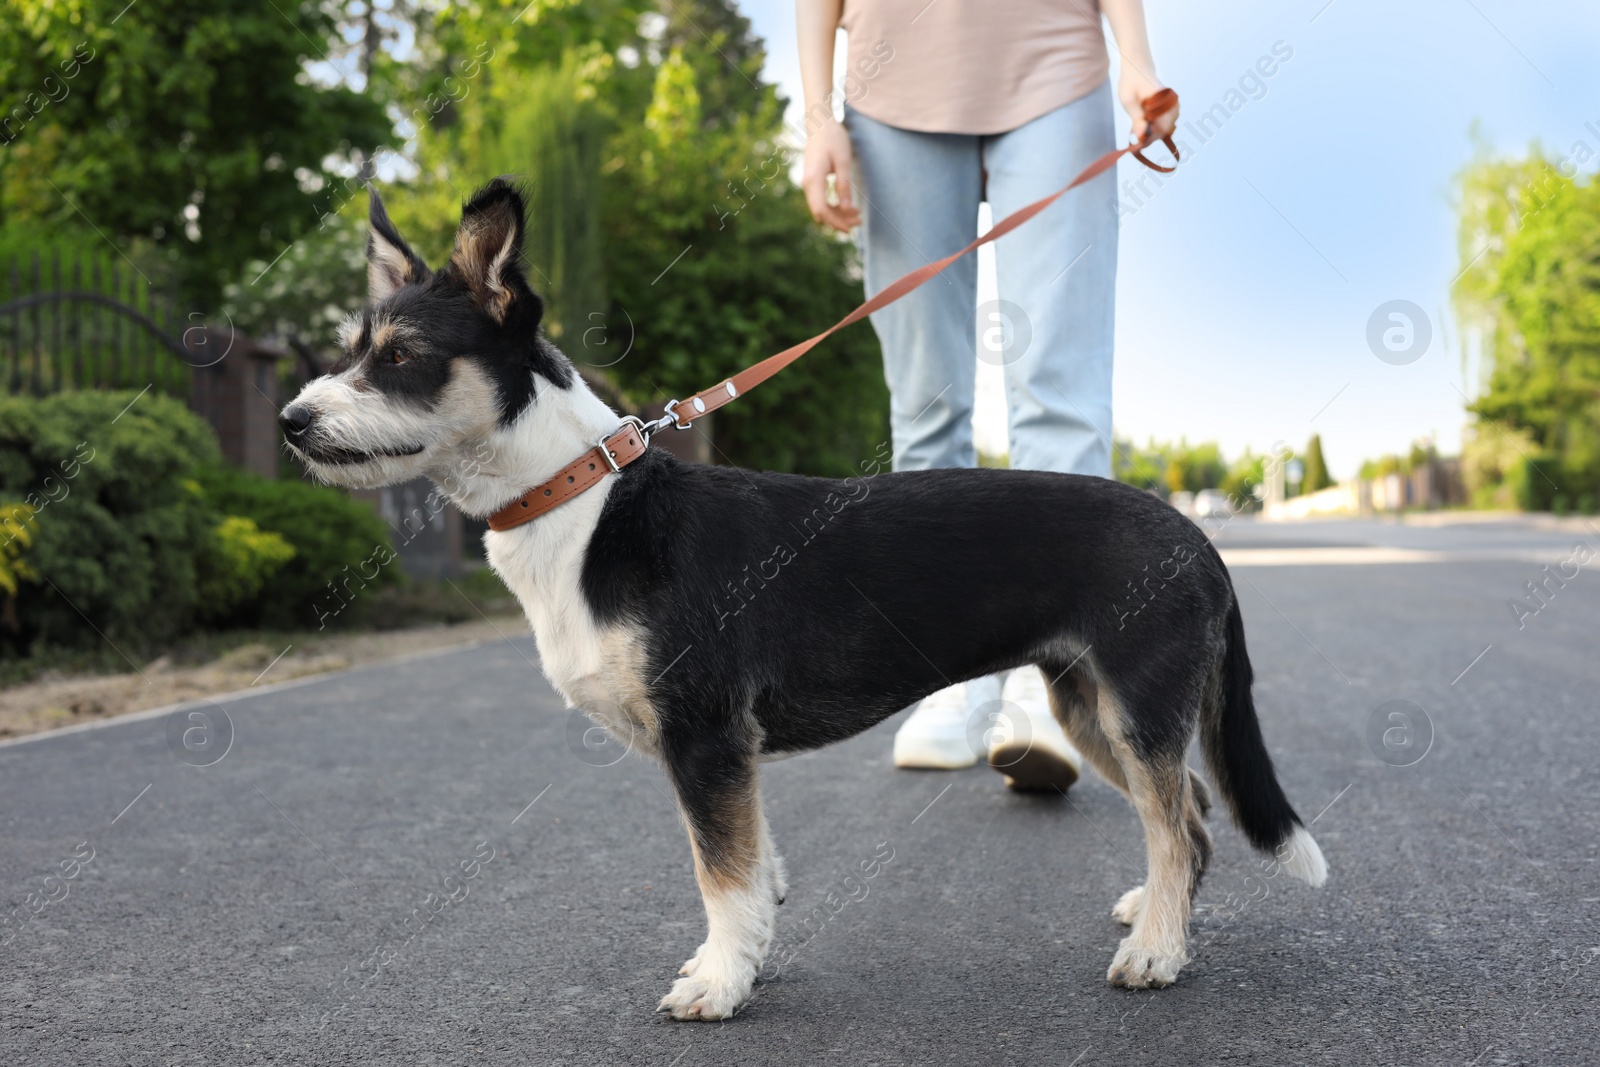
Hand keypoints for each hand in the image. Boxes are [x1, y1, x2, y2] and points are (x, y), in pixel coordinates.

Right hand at [801, 117, 860, 232]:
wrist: (820, 124)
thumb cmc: (833, 139)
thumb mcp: (844, 161)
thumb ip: (844, 186)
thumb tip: (847, 209)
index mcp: (814, 179)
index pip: (821, 209)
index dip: (835, 222)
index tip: (850, 228)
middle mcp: (808, 184)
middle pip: (821, 212)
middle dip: (839, 220)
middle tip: (859, 221)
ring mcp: (809, 184)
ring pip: (821, 208)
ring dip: (837, 215)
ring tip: (857, 214)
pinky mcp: (813, 182)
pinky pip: (821, 200)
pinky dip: (833, 206)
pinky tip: (847, 206)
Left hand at [1117, 68, 1176, 143]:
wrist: (1137, 72)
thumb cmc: (1131, 84)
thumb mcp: (1129, 101)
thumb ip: (1137, 119)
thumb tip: (1142, 137)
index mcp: (1166, 101)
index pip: (1162, 128)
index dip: (1149, 138)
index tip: (1136, 143)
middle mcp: (1173, 105)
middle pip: (1164, 131)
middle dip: (1149, 137)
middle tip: (1133, 135)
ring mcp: (1173, 109)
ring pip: (1165, 131)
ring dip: (1151, 133)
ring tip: (1137, 126)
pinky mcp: (1170, 112)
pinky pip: (1164, 127)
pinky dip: (1153, 129)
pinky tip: (1143, 124)